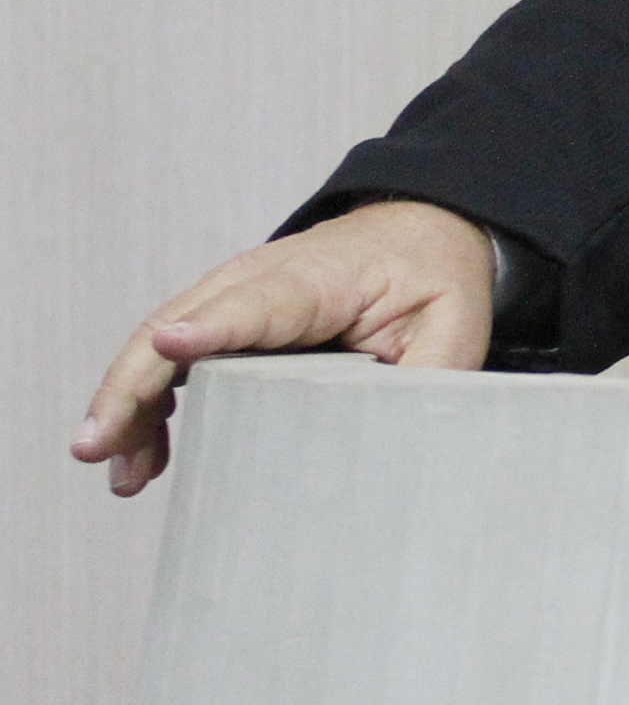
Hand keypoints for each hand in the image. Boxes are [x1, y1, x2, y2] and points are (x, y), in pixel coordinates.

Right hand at [72, 199, 495, 495]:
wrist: (424, 231)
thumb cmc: (435, 277)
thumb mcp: (455, 324)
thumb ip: (428, 375)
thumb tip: (396, 435)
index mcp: (320, 278)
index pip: (255, 303)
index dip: (209, 329)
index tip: (168, 348)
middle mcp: (262, 278)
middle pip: (180, 324)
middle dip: (133, 384)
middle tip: (97, 445)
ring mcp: (235, 293)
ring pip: (161, 341)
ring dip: (130, 404)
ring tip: (122, 473)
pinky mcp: (227, 314)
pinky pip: (173, 353)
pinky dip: (149, 401)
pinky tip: (140, 455)